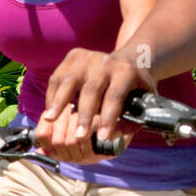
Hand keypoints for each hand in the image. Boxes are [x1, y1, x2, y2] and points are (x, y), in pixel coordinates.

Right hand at [36, 46, 153, 162]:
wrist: (130, 58)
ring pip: (69, 80)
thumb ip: (133, 119)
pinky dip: (52, 95)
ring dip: (59, 102)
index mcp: (126, 72)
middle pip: (91, 89)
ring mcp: (88, 57)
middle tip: (78, 136)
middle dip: (84, 114)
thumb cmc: (136, 86)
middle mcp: (105, 62)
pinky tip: (50, 111)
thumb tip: (114, 138)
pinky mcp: (73, 56)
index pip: (115, 96)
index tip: (103, 137)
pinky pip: (58, 77)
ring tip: (51, 120)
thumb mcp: (144, 99)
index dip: (108, 118)